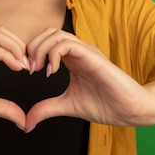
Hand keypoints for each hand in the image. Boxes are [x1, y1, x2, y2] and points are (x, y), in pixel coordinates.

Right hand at [0, 27, 29, 129]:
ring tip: (24, 66)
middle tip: (31, 67)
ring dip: (17, 48)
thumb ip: (3, 108)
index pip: (5, 42)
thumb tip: (23, 120)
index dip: (22, 53)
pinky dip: (7, 55)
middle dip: (23, 47)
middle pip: (5, 33)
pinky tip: (15, 67)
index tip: (31, 70)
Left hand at [24, 28, 150, 131]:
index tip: (27, 72)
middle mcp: (78, 51)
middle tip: (29, 69)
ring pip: (55, 35)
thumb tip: (26, 122)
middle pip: (47, 33)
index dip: (31, 53)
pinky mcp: (92, 56)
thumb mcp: (67, 105)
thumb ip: (46, 109)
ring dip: (40, 50)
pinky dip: (53, 54)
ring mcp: (86, 51)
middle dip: (32, 48)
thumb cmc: (105, 105)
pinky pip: (67, 44)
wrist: (129, 110)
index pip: (45, 41)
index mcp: (72, 59)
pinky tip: (51, 72)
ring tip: (39, 71)